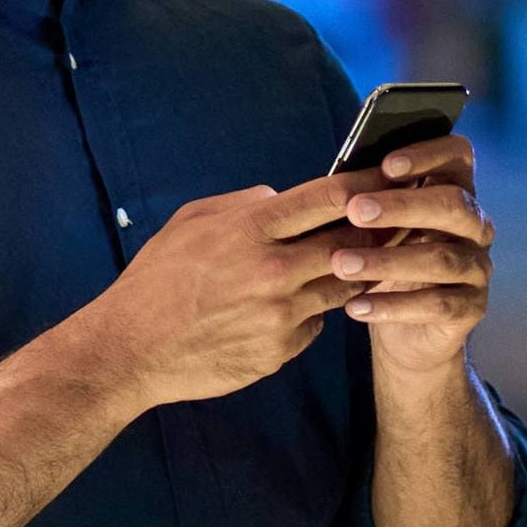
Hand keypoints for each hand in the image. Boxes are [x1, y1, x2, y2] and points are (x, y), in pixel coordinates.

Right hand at [104, 167, 385, 407]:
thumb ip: (241, 203)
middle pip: (353, 243)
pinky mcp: (281, 351)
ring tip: (348, 264)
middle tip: (395, 222)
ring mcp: (281, 315)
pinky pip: (314, 324)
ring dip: (349, 274)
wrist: (131, 349)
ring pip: (342, 287)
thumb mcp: (190, 222)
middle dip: (378, 231)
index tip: (392, 175)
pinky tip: (287, 310)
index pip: (328, 197)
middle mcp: (273, 271)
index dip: (368, 183)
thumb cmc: (156, 280)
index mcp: (250, 230)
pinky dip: (309, 313)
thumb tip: (283, 196)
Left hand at [330, 136, 493, 376]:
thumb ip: (370, 203)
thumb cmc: (386, 268)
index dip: (428, 154)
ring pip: (441, 258)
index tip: (386, 165)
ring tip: (341, 264)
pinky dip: (392, 306)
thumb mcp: (378, 233)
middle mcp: (474, 227)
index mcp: (454, 193)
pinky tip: (355, 305)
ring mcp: (477, 268)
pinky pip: (437, 304)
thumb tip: (335, 181)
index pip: (458, 157)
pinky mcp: (472, 308)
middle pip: (453, 204)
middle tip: (355, 211)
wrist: (406, 334)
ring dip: (387, 260)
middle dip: (402, 205)